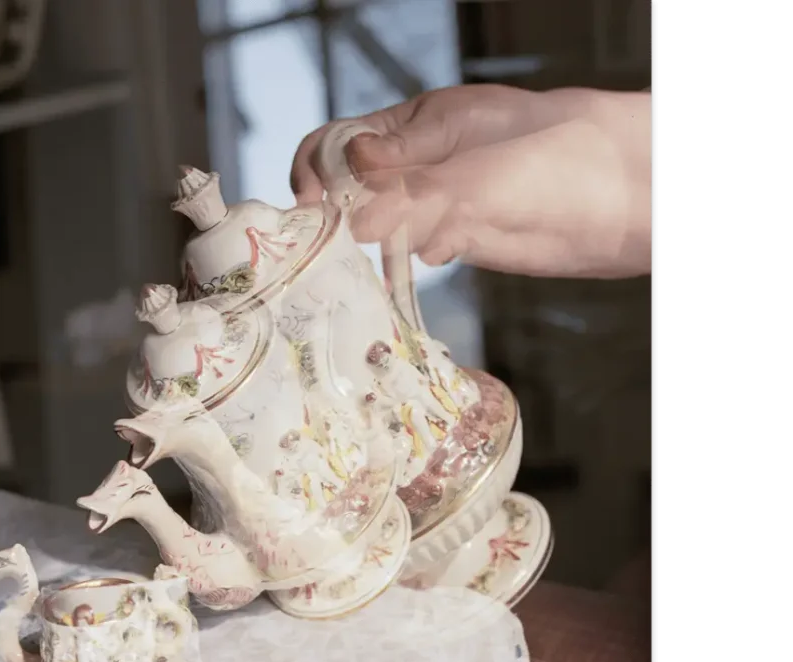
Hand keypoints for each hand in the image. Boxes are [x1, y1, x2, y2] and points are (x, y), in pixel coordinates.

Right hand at [290, 85, 650, 278]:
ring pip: (366, 225)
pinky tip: (398, 275)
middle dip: (324, 216)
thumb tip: (346, 186)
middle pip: (342, 188)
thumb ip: (409, 177)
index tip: (308, 208)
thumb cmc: (553, 154)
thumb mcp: (471, 157)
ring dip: (354, 247)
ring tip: (351, 270)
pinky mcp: (446, 240)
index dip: (313, 172)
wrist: (612, 197)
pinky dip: (391, 268)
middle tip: (320, 250)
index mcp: (408, 127)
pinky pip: (400, 254)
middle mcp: (411, 166)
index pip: (335, 143)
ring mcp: (427, 204)